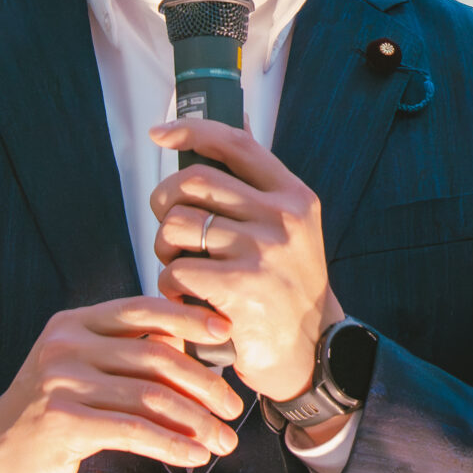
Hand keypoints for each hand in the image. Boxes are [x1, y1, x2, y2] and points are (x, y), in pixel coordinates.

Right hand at [0, 297, 242, 472]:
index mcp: (76, 324)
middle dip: (205, 384)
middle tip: (234, 409)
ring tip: (224, 440)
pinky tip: (196, 455)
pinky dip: (172, 443)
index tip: (227, 332)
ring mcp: (61, 382)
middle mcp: (66, 345)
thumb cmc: (53, 411)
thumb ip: (130, 353)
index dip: (189, 317)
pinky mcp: (62, 422)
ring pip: (150, 396)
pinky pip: (133, 430)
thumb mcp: (87, 370)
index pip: (143, 308)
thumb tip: (194, 345)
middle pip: (156, 356)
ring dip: (197, 421)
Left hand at [148, 118, 341, 403]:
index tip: (160, 134)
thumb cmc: (287, 287)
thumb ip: (260, 184)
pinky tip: (187, 298)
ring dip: (164, 249)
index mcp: (294, 197)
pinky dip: (170, 286)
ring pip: (177, 226)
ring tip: (180, 268)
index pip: (236, 145)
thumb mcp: (292, 229)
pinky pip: (176, 270)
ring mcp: (263, 252)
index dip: (191, 131)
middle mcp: (283, 218)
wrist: (312, 351)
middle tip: (169, 231)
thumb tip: (236, 121)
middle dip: (165, 204)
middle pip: (193, 182)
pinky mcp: (240, 288)